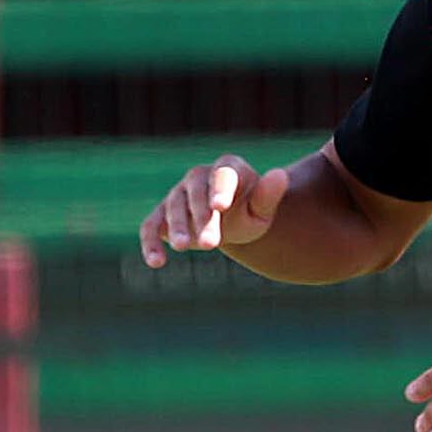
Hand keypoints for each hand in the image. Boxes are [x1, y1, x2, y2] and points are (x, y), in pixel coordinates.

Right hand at [141, 153, 287, 267]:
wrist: (231, 222)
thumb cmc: (249, 212)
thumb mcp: (263, 209)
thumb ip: (269, 195)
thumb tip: (280, 175)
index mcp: (228, 169)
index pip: (222, 175)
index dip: (220, 190)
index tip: (220, 207)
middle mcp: (199, 176)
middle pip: (196, 193)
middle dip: (202, 218)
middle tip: (210, 243)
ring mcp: (178, 193)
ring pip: (173, 208)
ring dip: (177, 228)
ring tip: (183, 248)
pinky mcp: (161, 213)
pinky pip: (151, 225)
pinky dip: (151, 243)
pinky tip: (156, 262)